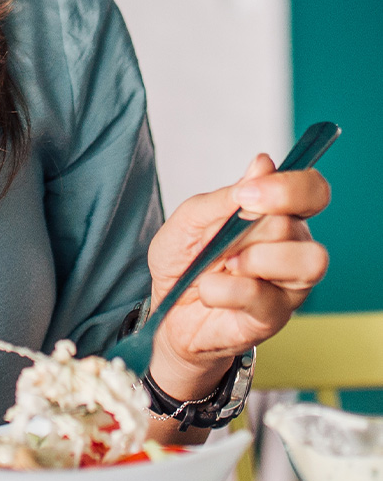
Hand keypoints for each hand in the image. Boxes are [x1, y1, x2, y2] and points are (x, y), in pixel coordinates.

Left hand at [147, 154, 330, 396]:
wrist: (167, 309)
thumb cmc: (184, 261)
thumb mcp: (190, 220)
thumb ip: (225, 197)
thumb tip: (263, 164)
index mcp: (276, 215)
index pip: (312, 191)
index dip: (290, 187)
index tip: (249, 193)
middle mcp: (292, 246)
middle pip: (294, 224)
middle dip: (248, 229)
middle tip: (221, 241)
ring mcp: (290, 284)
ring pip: (305, 260)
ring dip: (253, 258)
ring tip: (224, 266)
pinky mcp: (275, 316)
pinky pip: (261, 295)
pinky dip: (223, 289)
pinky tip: (209, 291)